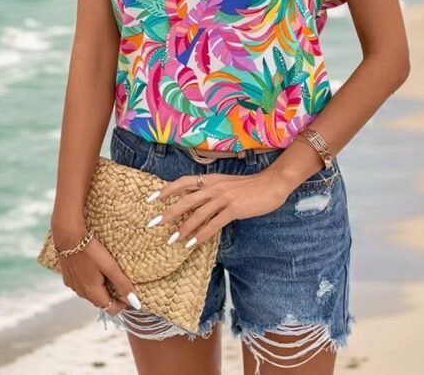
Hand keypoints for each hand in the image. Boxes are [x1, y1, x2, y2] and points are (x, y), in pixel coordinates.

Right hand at [51, 223, 141, 316]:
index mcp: (92, 293)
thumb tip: (134, 301)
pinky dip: (91, 280)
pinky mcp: (68, 277)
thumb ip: (122, 284)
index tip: (129, 292)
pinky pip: (82, 284)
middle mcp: (81, 293)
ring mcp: (73, 285)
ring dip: (101, 287)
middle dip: (112, 294)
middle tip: (120, 278)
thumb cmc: (91, 251)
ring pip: (91, 293)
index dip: (122, 304)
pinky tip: (94, 267)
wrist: (68, 237)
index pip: (110, 309)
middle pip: (101, 301)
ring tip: (108, 270)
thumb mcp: (110, 267)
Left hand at [144, 167, 289, 247]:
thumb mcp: (227, 184)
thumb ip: (211, 191)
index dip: (166, 190)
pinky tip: (192, 243)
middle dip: (168, 212)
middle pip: (185, 200)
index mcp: (211, 179)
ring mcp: (223, 198)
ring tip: (171, 240)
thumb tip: (195, 201)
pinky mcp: (233, 209)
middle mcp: (214, 187)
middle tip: (153, 223)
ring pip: (197, 214)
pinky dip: (201, 235)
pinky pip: (213, 224)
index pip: (183, 182)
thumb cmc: (250, 186)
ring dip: (183, 228)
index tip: (151, 199)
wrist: (272, 184)